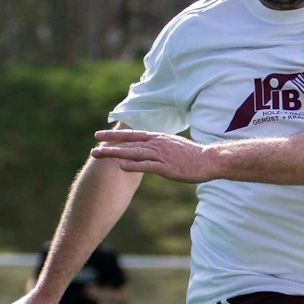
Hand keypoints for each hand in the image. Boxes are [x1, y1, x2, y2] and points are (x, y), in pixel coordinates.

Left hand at [90, 128, 215, 182]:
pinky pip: (147, 166)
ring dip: (115, 153)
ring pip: (134, 153)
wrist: (210, 160)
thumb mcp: (174, 146)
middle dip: (110, 144)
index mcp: (158, 138)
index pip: (132, 135)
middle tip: (93, 146)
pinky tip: (121, 166)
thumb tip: (151, 147)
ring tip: (100, 155)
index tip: (99, 135)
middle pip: (129, 143)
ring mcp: (161, 155)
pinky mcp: (167, 168)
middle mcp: (157, 144)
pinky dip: (134, 166)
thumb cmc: (194, 155)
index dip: (115, 135)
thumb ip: (160, 146)